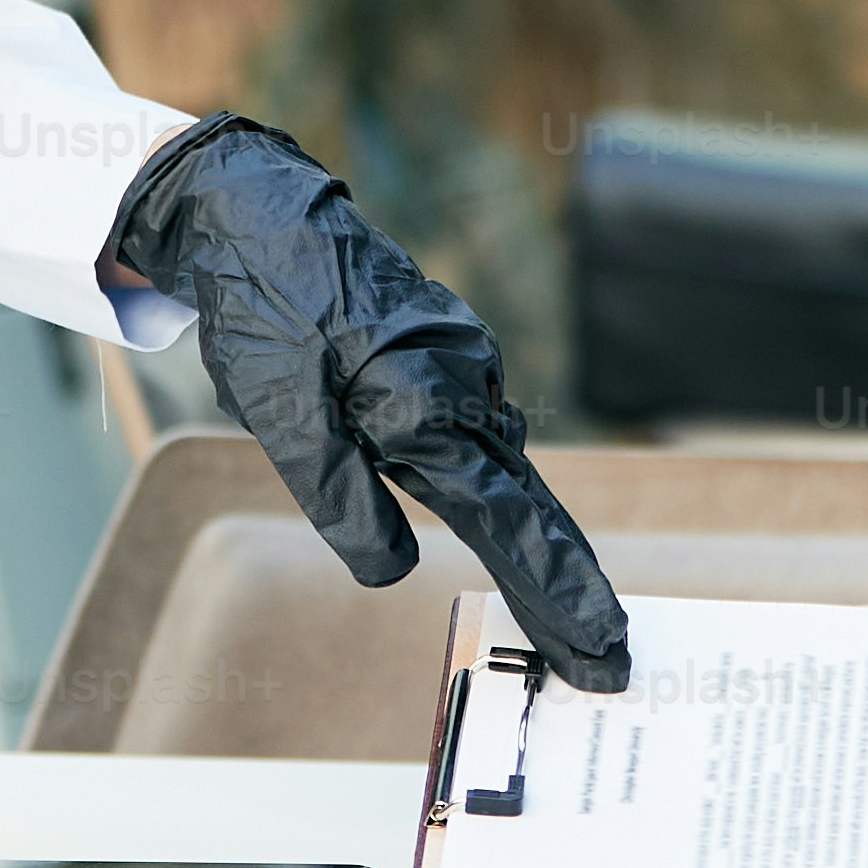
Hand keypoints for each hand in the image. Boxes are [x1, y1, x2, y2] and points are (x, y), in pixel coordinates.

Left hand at [111, 116, 630, 691]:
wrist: (258, 208)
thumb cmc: (264, 307)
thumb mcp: (281, 413)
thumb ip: (340, 497)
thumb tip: (397, 574)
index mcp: (426, 404)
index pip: (506, 522)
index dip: (556, 594)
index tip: (602, 650)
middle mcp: (464, 383)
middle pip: (527, 506)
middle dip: (565, 586)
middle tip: (609, 659)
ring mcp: (466, 362)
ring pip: (505, 468)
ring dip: (533, 541)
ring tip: (564, 617)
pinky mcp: (451, 353)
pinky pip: (484, 433)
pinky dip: (500, 486)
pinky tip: (505, 522)